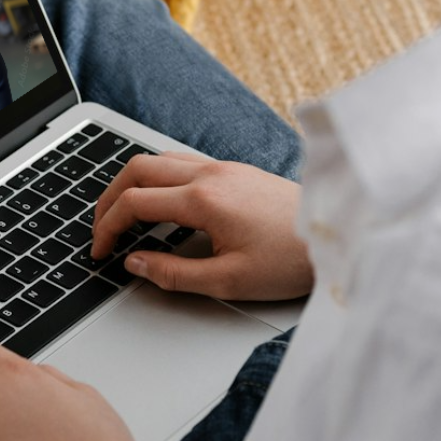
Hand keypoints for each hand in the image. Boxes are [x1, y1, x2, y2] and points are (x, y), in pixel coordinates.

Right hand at [92, 153, 312, 301]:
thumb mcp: (228, 280)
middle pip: (136, 170)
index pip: (133, 203)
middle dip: (108, 199)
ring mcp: (222, 167)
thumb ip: (173, 273)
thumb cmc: (292, 259)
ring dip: (131, 184)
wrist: (340, 234)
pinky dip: (156, 179)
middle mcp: (209, 174)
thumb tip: (136, 263)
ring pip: (157, 160)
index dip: (107, 228)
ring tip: (122, 214)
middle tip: (101, 228)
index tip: (100, 251)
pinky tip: (160, 203)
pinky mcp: (235, 170)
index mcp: (203, 199)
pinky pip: (180, 162)